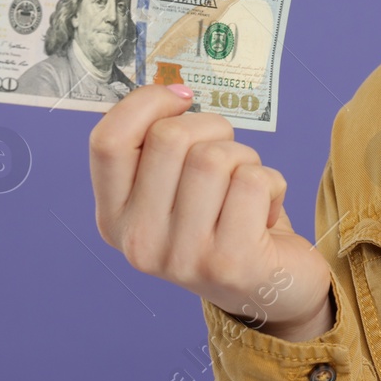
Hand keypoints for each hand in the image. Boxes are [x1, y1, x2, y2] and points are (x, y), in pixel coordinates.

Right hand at [88, 83, 332, 332]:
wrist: (270, 289)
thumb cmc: (223, 221)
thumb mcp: (177, 188)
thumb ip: (161, 147)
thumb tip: (173, 91)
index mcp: (114, 216)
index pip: (107, 141)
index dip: (146, 103)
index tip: (181, 98)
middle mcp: (137, 242)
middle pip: (169, 139)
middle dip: (212, 128)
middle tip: (229, 155)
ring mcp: (181, 257)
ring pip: (215, 158)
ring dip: (246, 159)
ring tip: (247, 190)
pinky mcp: (229, 262)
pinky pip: (254, 182)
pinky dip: (272, 183)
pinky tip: (267, 213)